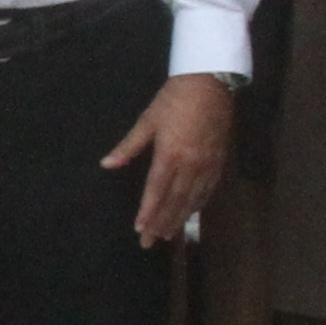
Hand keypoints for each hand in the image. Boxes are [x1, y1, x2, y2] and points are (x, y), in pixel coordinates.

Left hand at [102, 72, 233, 246]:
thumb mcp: (148, 119)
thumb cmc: (174, 99)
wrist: (211, 82)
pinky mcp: (219, 161)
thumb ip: (129, 146)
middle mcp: (190, 164)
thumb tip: (106, 164)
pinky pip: (208, 189)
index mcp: (170, 154)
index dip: (148, 212)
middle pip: (174, 200)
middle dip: (161, 223)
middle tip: (150, 242)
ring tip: (168, 235)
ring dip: (179, 218)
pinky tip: (191, 213)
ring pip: (192, 199)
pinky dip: (198, 204)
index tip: (140, 229)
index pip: (156, 190)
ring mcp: (207, 164)